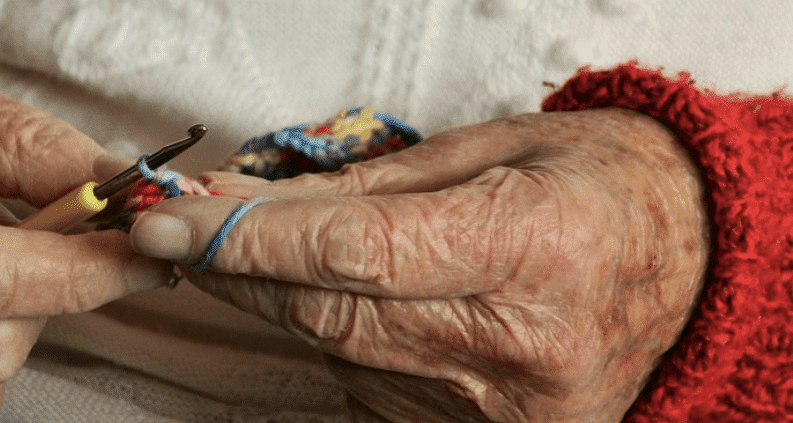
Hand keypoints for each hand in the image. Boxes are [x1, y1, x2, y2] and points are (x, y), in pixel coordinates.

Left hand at [129, 109, 709, 421]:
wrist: (689, 267)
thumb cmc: (600, 190)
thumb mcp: (494, 149)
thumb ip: (371, 184)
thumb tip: (254, 203)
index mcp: (533, 248)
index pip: (355, 253)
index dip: (250, 241)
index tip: (175, 222)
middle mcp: (518, 345)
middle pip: (330, 315)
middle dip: (241, 273)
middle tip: (191, 229)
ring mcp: (500, 410)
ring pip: (340, 355)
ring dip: (291, 302)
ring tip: (289, 254)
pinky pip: (370, 387)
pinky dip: (341, 341)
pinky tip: (358, 304)